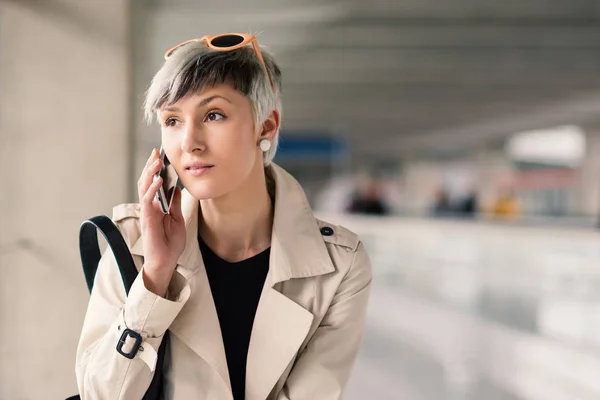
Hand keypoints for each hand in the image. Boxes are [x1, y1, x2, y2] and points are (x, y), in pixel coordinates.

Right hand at [137, 148, 185, 296]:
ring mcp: (147, 212)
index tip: (160, 156)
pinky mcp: (147, 219)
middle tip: (156, 152)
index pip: (153, 183)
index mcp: (156, 206)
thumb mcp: (177, 219)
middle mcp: (149, 207)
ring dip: (149, 173)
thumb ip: (175, 204)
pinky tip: (158, 180)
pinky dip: (152, 189)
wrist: (166, 261)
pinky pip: (147, 201)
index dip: (155, 169)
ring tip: (156, 161)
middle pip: (146, 182)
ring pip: (144, 188)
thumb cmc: (170, 243)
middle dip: (150, 166)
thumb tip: (176, 188)